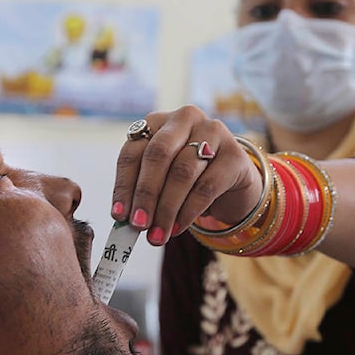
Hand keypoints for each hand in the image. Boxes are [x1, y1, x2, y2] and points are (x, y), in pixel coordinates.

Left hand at [111, 105, 262, 245]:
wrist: (232, 182)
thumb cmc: (189, 179)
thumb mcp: (162, 179)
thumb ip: (144, 193)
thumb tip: (125, 220)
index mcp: (157, 121)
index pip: (133, 152)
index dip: (124, 185)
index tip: (119, 216)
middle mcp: (185, 119)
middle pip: (158, 155)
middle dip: (146, 195)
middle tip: (138, 226)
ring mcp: (213, 132)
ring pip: (183, 172)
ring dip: (167, 209)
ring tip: (157, 235)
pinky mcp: (235, 155)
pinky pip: (207, 186)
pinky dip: (188, 211)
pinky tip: (178, 228)